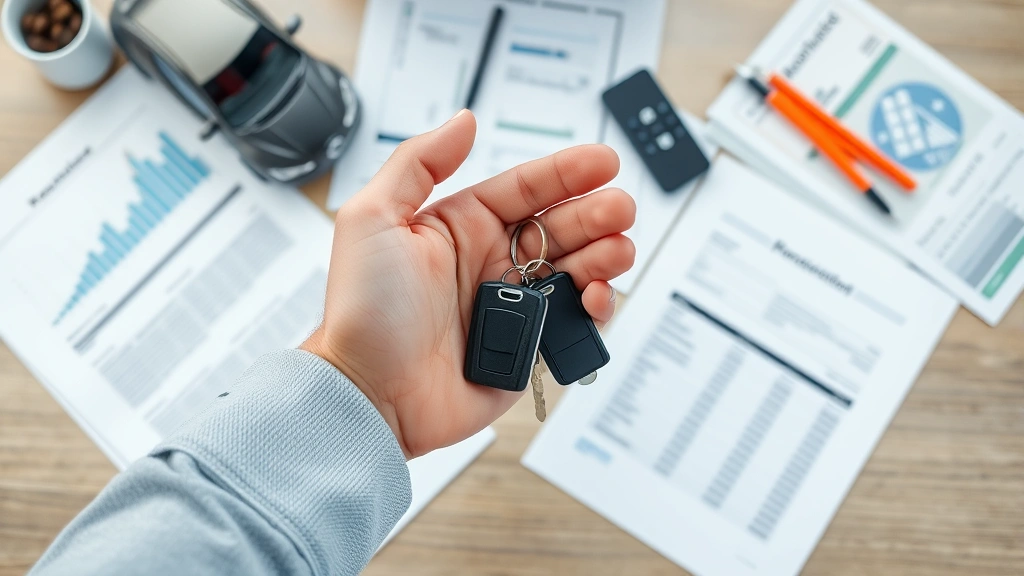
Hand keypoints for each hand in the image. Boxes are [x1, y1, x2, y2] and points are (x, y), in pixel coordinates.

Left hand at [301, 110, 635, 457]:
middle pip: (561, 226)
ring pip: (577, 270)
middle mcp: (490, 263)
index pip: (526, 188)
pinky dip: (595, 307)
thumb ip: (418, 162)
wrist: (370, 395)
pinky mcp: (526, 349)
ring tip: (617, 250)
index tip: (604, 161)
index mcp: (461, 227)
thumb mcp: (372, 218)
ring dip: (605, 255)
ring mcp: (512, 307)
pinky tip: (595, 295)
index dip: (567, 172)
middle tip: (619, 210)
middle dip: (597, 213)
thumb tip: (464, 120)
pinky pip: (574, 323)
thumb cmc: (362, 312)